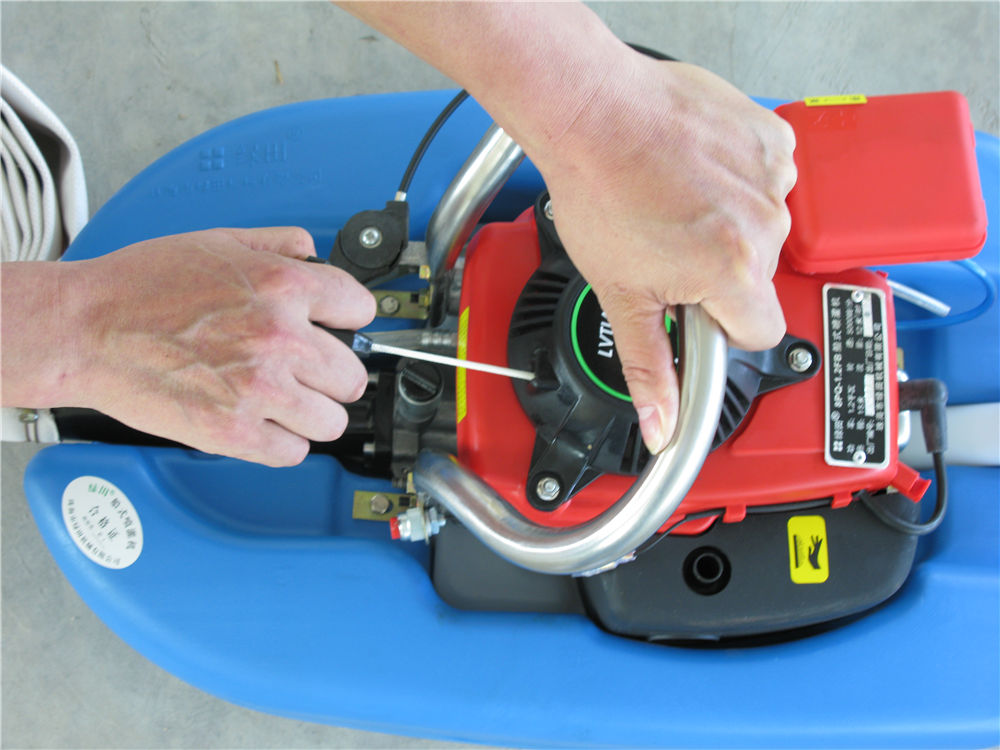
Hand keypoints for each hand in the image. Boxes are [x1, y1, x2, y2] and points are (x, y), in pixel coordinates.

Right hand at [62, 227, 374, 465]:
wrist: (85, 329)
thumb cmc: (140, 286)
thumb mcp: (217, 241)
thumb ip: (277, 244)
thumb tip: (310, 251)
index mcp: (282, 286)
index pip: (361, 310)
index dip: (347, 320)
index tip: (337, 329)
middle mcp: (280, 337)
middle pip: (352, 376)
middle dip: (331, 375)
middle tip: (307, 374)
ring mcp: (260, 389)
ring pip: (331, 421)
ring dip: (312, 414)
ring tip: (286, 403)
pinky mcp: (234, 433)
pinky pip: (293, 453)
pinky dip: (281, 443)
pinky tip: (262, 425)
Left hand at [533, 57, 795, 452]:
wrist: (593, 112)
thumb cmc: (599, 194)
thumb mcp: (620, 295)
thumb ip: (649, 367)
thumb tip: (662, 427)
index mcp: (733, 271)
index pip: (760, 334)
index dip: (720, 328)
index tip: (693, 309)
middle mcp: (765, 224)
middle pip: (759, 281)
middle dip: (720, 276)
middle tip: (671, 248)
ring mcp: (772, 176)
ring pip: (765, 231)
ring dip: (729, 227)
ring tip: (678, 206)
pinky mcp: (772, 139)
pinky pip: (769, 180)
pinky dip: (737, 182)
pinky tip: (696, 175)